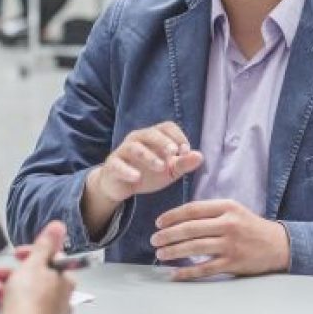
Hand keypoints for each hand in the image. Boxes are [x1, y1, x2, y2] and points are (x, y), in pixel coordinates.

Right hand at [0, 222, 74, 313]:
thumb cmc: (29, 302)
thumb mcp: (35, 263)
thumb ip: (45, 245)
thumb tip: (58, 228)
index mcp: (67, 282)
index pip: (53, 259)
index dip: (33, 253)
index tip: (19, 253)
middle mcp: (62, 301)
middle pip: (39, 278)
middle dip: (17, 272)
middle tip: (3, 272)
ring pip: (29, 296)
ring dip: (11, 287)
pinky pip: (22, 312)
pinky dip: (10, 305)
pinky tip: (0, 303)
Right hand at [86, 121, 203, 208]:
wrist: (120, 186)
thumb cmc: (148, 173)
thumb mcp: (169, 170)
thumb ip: (184, 163)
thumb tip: (200, 156)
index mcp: (153, 136)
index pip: (167, 127)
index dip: (178, 136)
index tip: (185, 151)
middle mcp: (138, 139)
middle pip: (151, 133)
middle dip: (163, 142)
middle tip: (174, 153)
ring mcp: (123, 151)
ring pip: (134, 147)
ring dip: (149, 156)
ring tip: (160, 167)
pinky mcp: (112, 165)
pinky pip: (118, 164)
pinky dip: (127, 170)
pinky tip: (137, 177)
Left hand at [150, 199, 289, 280]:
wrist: (278, 245)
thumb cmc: (250, 226)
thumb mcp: (234, 210)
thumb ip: (211, 212)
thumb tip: (179, 218)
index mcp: (227, 207)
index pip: (193, 209)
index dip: (172, 216)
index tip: (159, 222)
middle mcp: (228, 224)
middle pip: (190, 228)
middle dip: (168, 235)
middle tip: (154, 240)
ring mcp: (231, 244)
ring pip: (195, 247)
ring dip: (174, 251)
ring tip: (161, 254)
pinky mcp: (233, 263)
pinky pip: (205, 268)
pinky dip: (188, 271)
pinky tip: (175, 273)